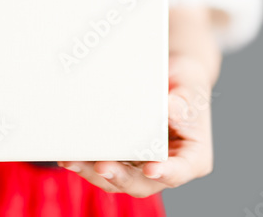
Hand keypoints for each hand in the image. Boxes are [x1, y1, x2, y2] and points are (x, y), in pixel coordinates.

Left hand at [59, 54, 214, 197]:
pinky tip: (70, 156)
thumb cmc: (186, 83)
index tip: (152, 169)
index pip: (180, 171)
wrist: (172, 79)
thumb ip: (183, 101)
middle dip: (120, 177)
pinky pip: (104, 167)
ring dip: (94, 173)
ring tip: (73, 160)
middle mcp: (166, 169)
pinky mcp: (123, 161)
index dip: (166, 173)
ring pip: (118, 180)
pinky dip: (86, 163)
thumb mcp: (190, 86)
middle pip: (143, 183)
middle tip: (102, 166)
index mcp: (192, 158)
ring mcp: (142, 167)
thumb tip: (169, 107)